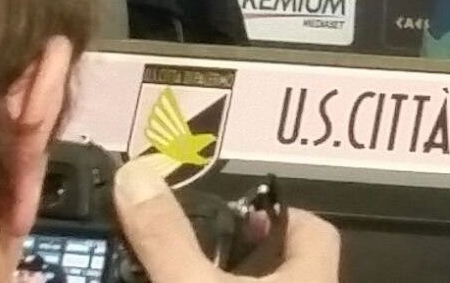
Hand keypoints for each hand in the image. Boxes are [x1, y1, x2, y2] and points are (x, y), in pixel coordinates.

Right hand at [113, 160, 340, 281]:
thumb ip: (167, 237)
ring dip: (229, 277)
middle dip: (245, 254)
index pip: (314, 230)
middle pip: (288, 263)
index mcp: (313, 275)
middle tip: (196, 244)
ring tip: (180, 271)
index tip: (240, 210)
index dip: (281, 215)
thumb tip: (135, 177)